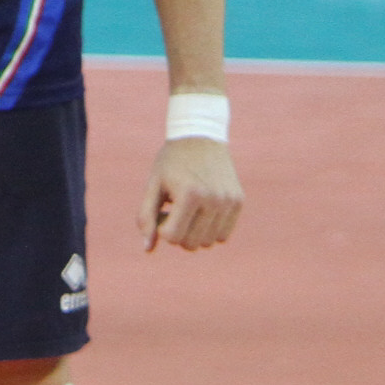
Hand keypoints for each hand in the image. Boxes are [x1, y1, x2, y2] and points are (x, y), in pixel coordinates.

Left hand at [137, 136, 242, 251]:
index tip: (162, 210)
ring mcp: (228, 201)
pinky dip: (210, 229)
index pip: (172, 237)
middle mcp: (213, 199)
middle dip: (178, 232)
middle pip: (191, 244)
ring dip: (195, 232)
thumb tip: (148, 249)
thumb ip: (146, 217)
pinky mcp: (238, 201)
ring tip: (189, 210)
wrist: (200, 134)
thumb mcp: (153, 185)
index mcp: (190, 194)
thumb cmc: (172, 161)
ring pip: (209, 242)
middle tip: (174, 210)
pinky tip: (203, 210)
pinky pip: (223, 235)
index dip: (162, 228)